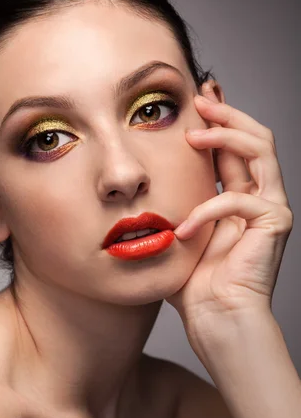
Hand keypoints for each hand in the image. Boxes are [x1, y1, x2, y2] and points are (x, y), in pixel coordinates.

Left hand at [167, 82, 292, 340]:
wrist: (216, 320)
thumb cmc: (194, 284)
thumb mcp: (178, 231)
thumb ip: (174, 204)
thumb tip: (143, 183)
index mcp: (238, 197)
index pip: (233, 147)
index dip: (218, 118)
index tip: (195, 97)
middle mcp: (260, 197)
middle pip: (256, 137)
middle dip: (228, 112)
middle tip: (201, 97)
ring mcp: (271, 208)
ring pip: (261, 149)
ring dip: (226, 134)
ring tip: (193, 132)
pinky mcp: (274, 223)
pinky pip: (239, 199)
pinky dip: (206, 209)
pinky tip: (183, 229)